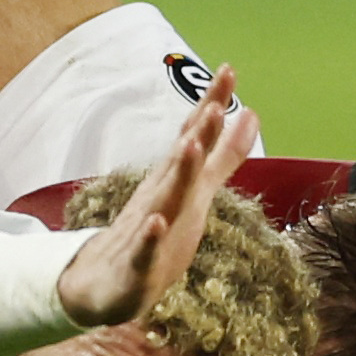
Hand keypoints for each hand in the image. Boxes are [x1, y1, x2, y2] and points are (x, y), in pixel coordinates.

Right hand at [55, 74, 257, 326]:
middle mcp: (159, 196)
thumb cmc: (156, 231)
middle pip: (180, 162)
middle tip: (215, 105)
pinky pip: (143, 249)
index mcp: (174, 179)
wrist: (102, 285)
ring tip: (190, 147)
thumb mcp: (196, 190)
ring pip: (163, 198)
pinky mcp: (135, 264)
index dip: (211, 106)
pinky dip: (150, 236)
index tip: (229, 70)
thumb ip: (224, 155)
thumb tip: (252, 114)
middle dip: (197, 134)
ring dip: (177, 173)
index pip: (194, 136)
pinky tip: (157, 221)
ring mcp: (145, 228)